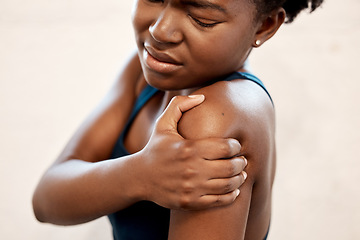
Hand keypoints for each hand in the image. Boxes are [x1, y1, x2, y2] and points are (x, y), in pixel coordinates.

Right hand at [138, 95, 247, 209]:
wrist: (139, 177)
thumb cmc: (155, 148)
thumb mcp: (163, 123)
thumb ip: (179, 105)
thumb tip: (202, 96)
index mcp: (189, 148)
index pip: (226, 147)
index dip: (236, 146)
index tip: (235, 146)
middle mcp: (192, 169)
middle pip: (231, 166)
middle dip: (241, 162)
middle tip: (242, 160)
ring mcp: (191, 187)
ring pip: (228, 185)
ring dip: (240, 178)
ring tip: (241, 173)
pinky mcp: (190, 202)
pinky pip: (219, 201)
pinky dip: (232, 195)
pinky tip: (234, 189)